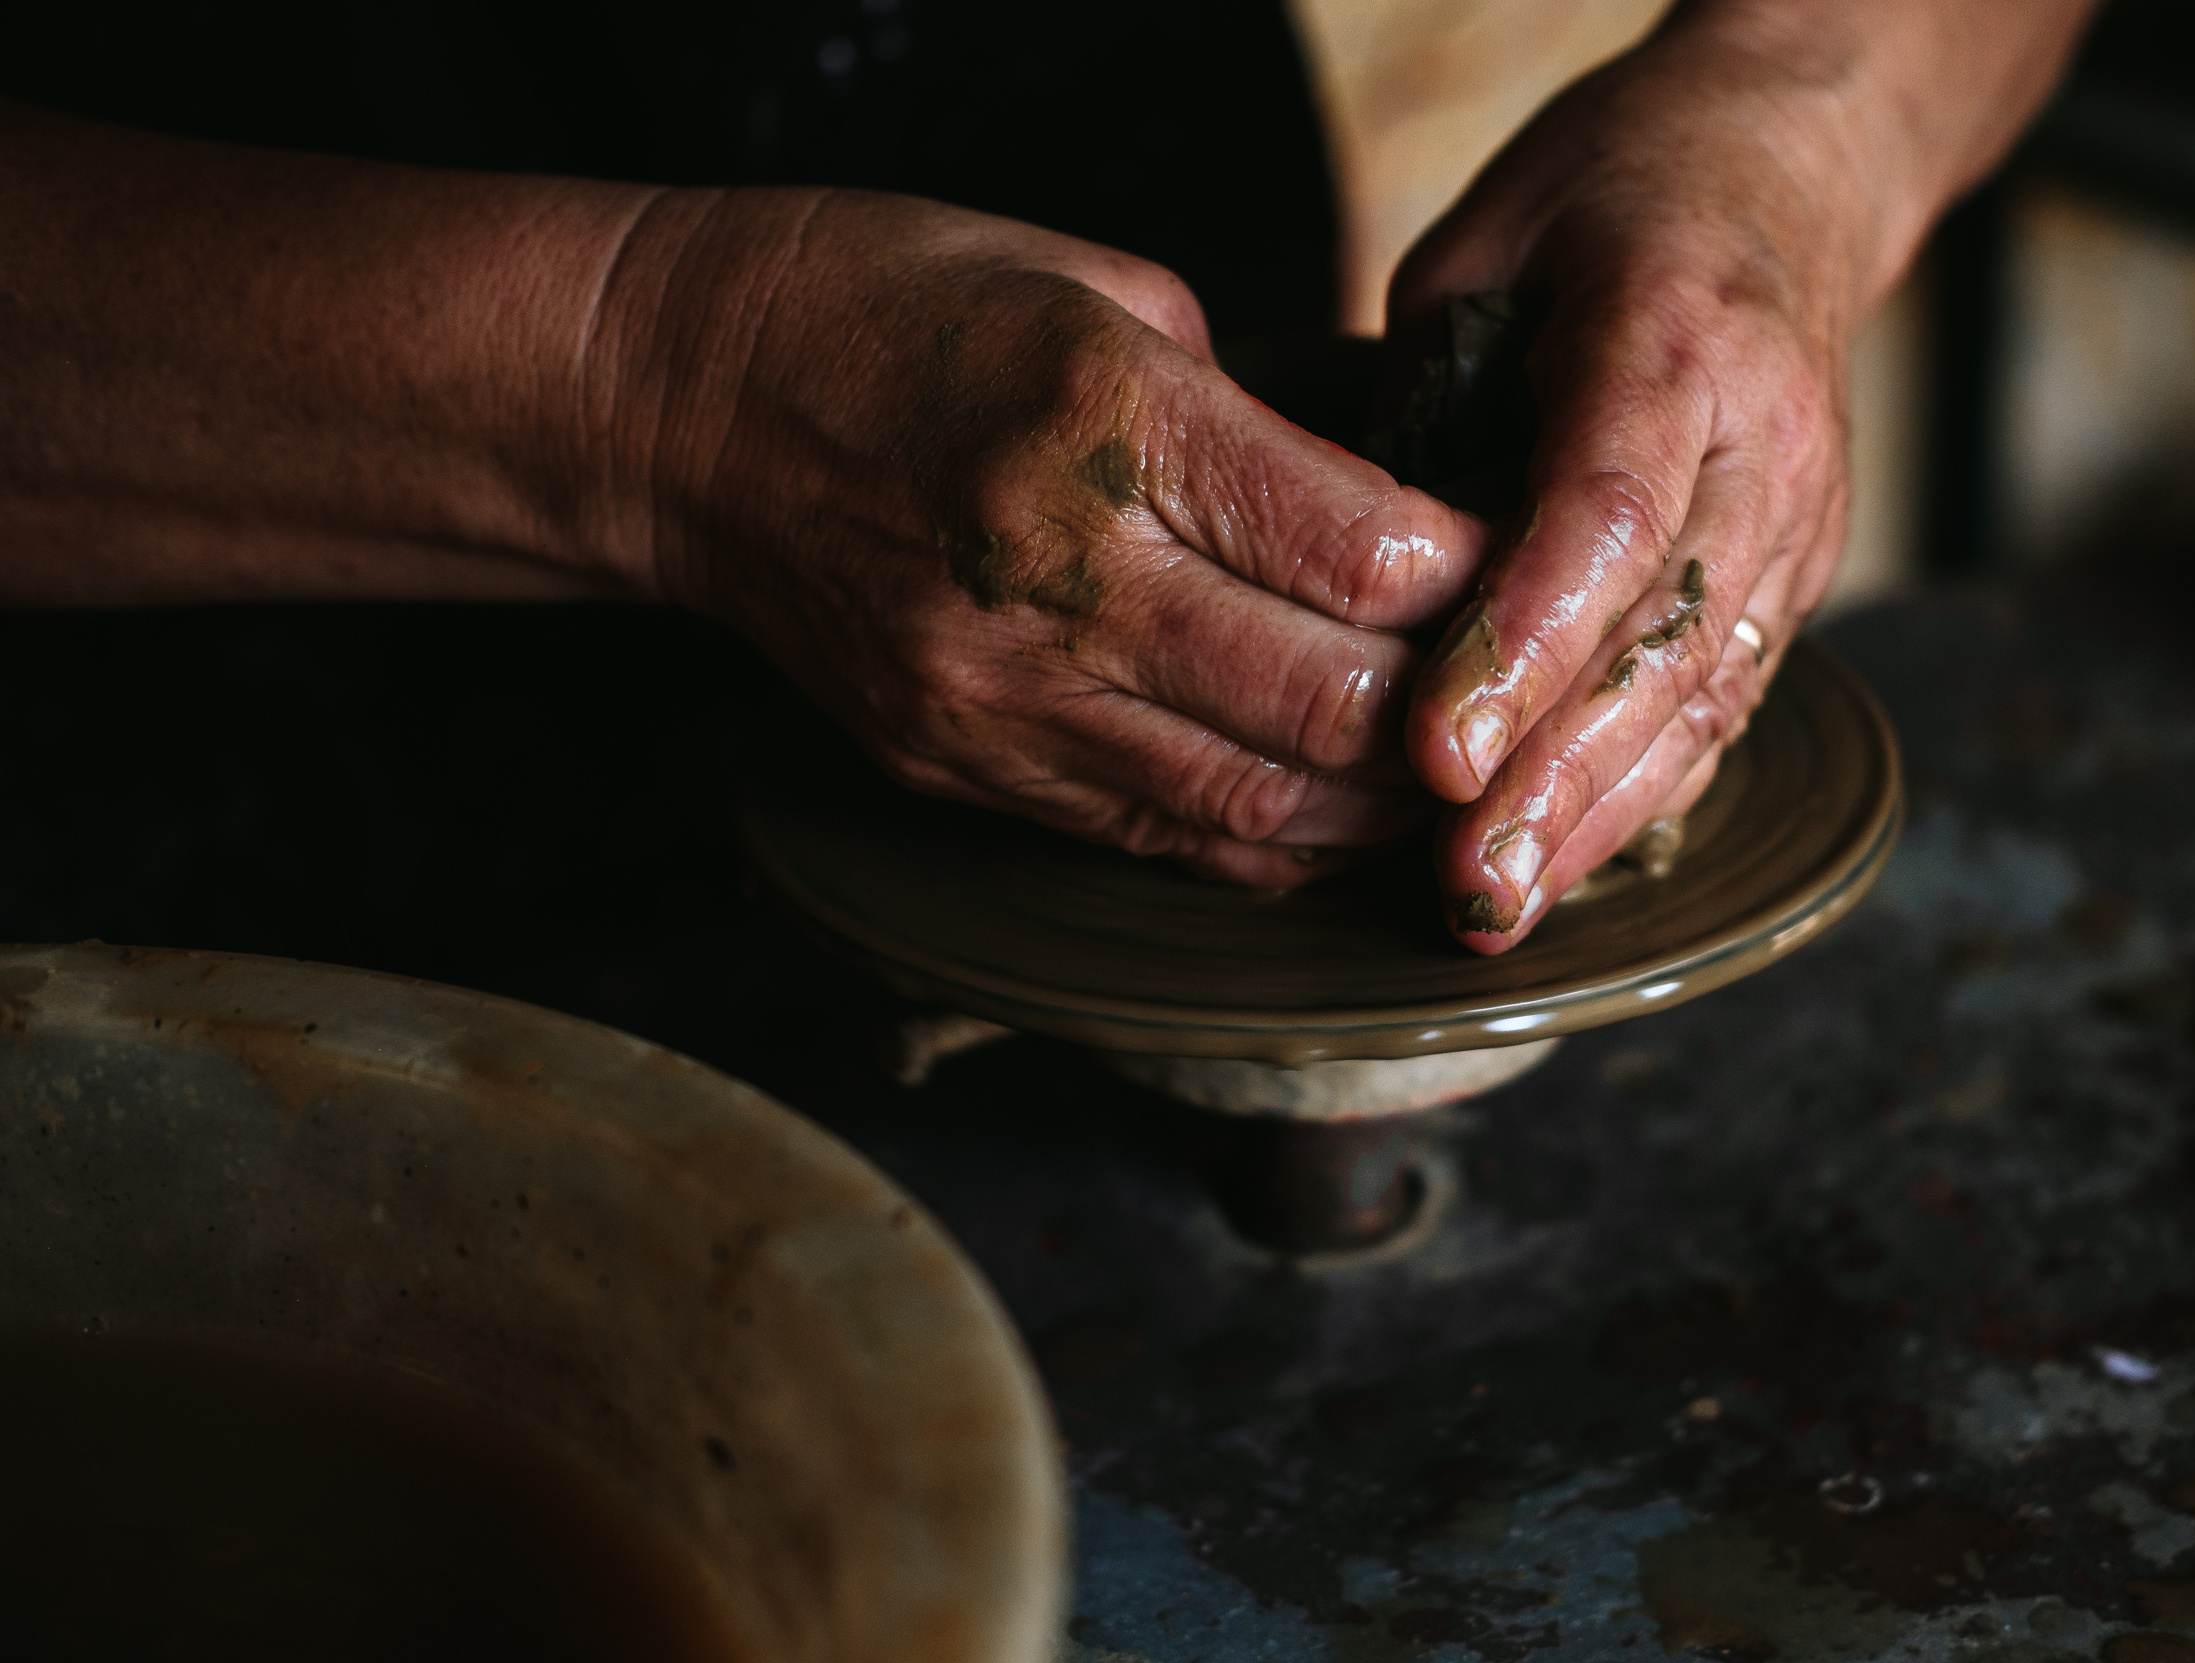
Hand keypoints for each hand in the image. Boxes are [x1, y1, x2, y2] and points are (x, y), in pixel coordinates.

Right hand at [609, 191, 1490, 886]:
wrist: (676, 411)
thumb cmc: (892, 309)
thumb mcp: (1094, 285)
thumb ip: (1249, 413)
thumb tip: (1383, 518)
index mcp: (1106, 422)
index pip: (1359, 549)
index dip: (1473, 574)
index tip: (1516, 563)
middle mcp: (1058, 578)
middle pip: (1327, 704)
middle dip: (1453, 713)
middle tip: (1511, 690)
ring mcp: (1003, 696)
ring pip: (1254, 806)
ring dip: (1378, 806)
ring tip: (1449, 777)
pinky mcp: (964, 769)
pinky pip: (1159, 842)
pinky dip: (1271, 840)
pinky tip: (1335, 815)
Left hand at [1390, 0, 2091, 949]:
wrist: (1790, 169)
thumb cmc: (1612, 195)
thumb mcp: (1480, 247)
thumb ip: (1422, 400)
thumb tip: (1352, 577)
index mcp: (1676, 336)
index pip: (1608, 515)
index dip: (1523, 645)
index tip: (1435, 752)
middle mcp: (1762, 444)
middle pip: (1665, 638)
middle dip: (1554, 778)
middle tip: (1460, 884)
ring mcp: (1797, 521)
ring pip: (1703, 695)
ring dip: (1595, 817)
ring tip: (1493, 910)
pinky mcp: (1796, 576)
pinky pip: (1720, 703)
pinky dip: (1637, 794)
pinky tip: (1557, 865)